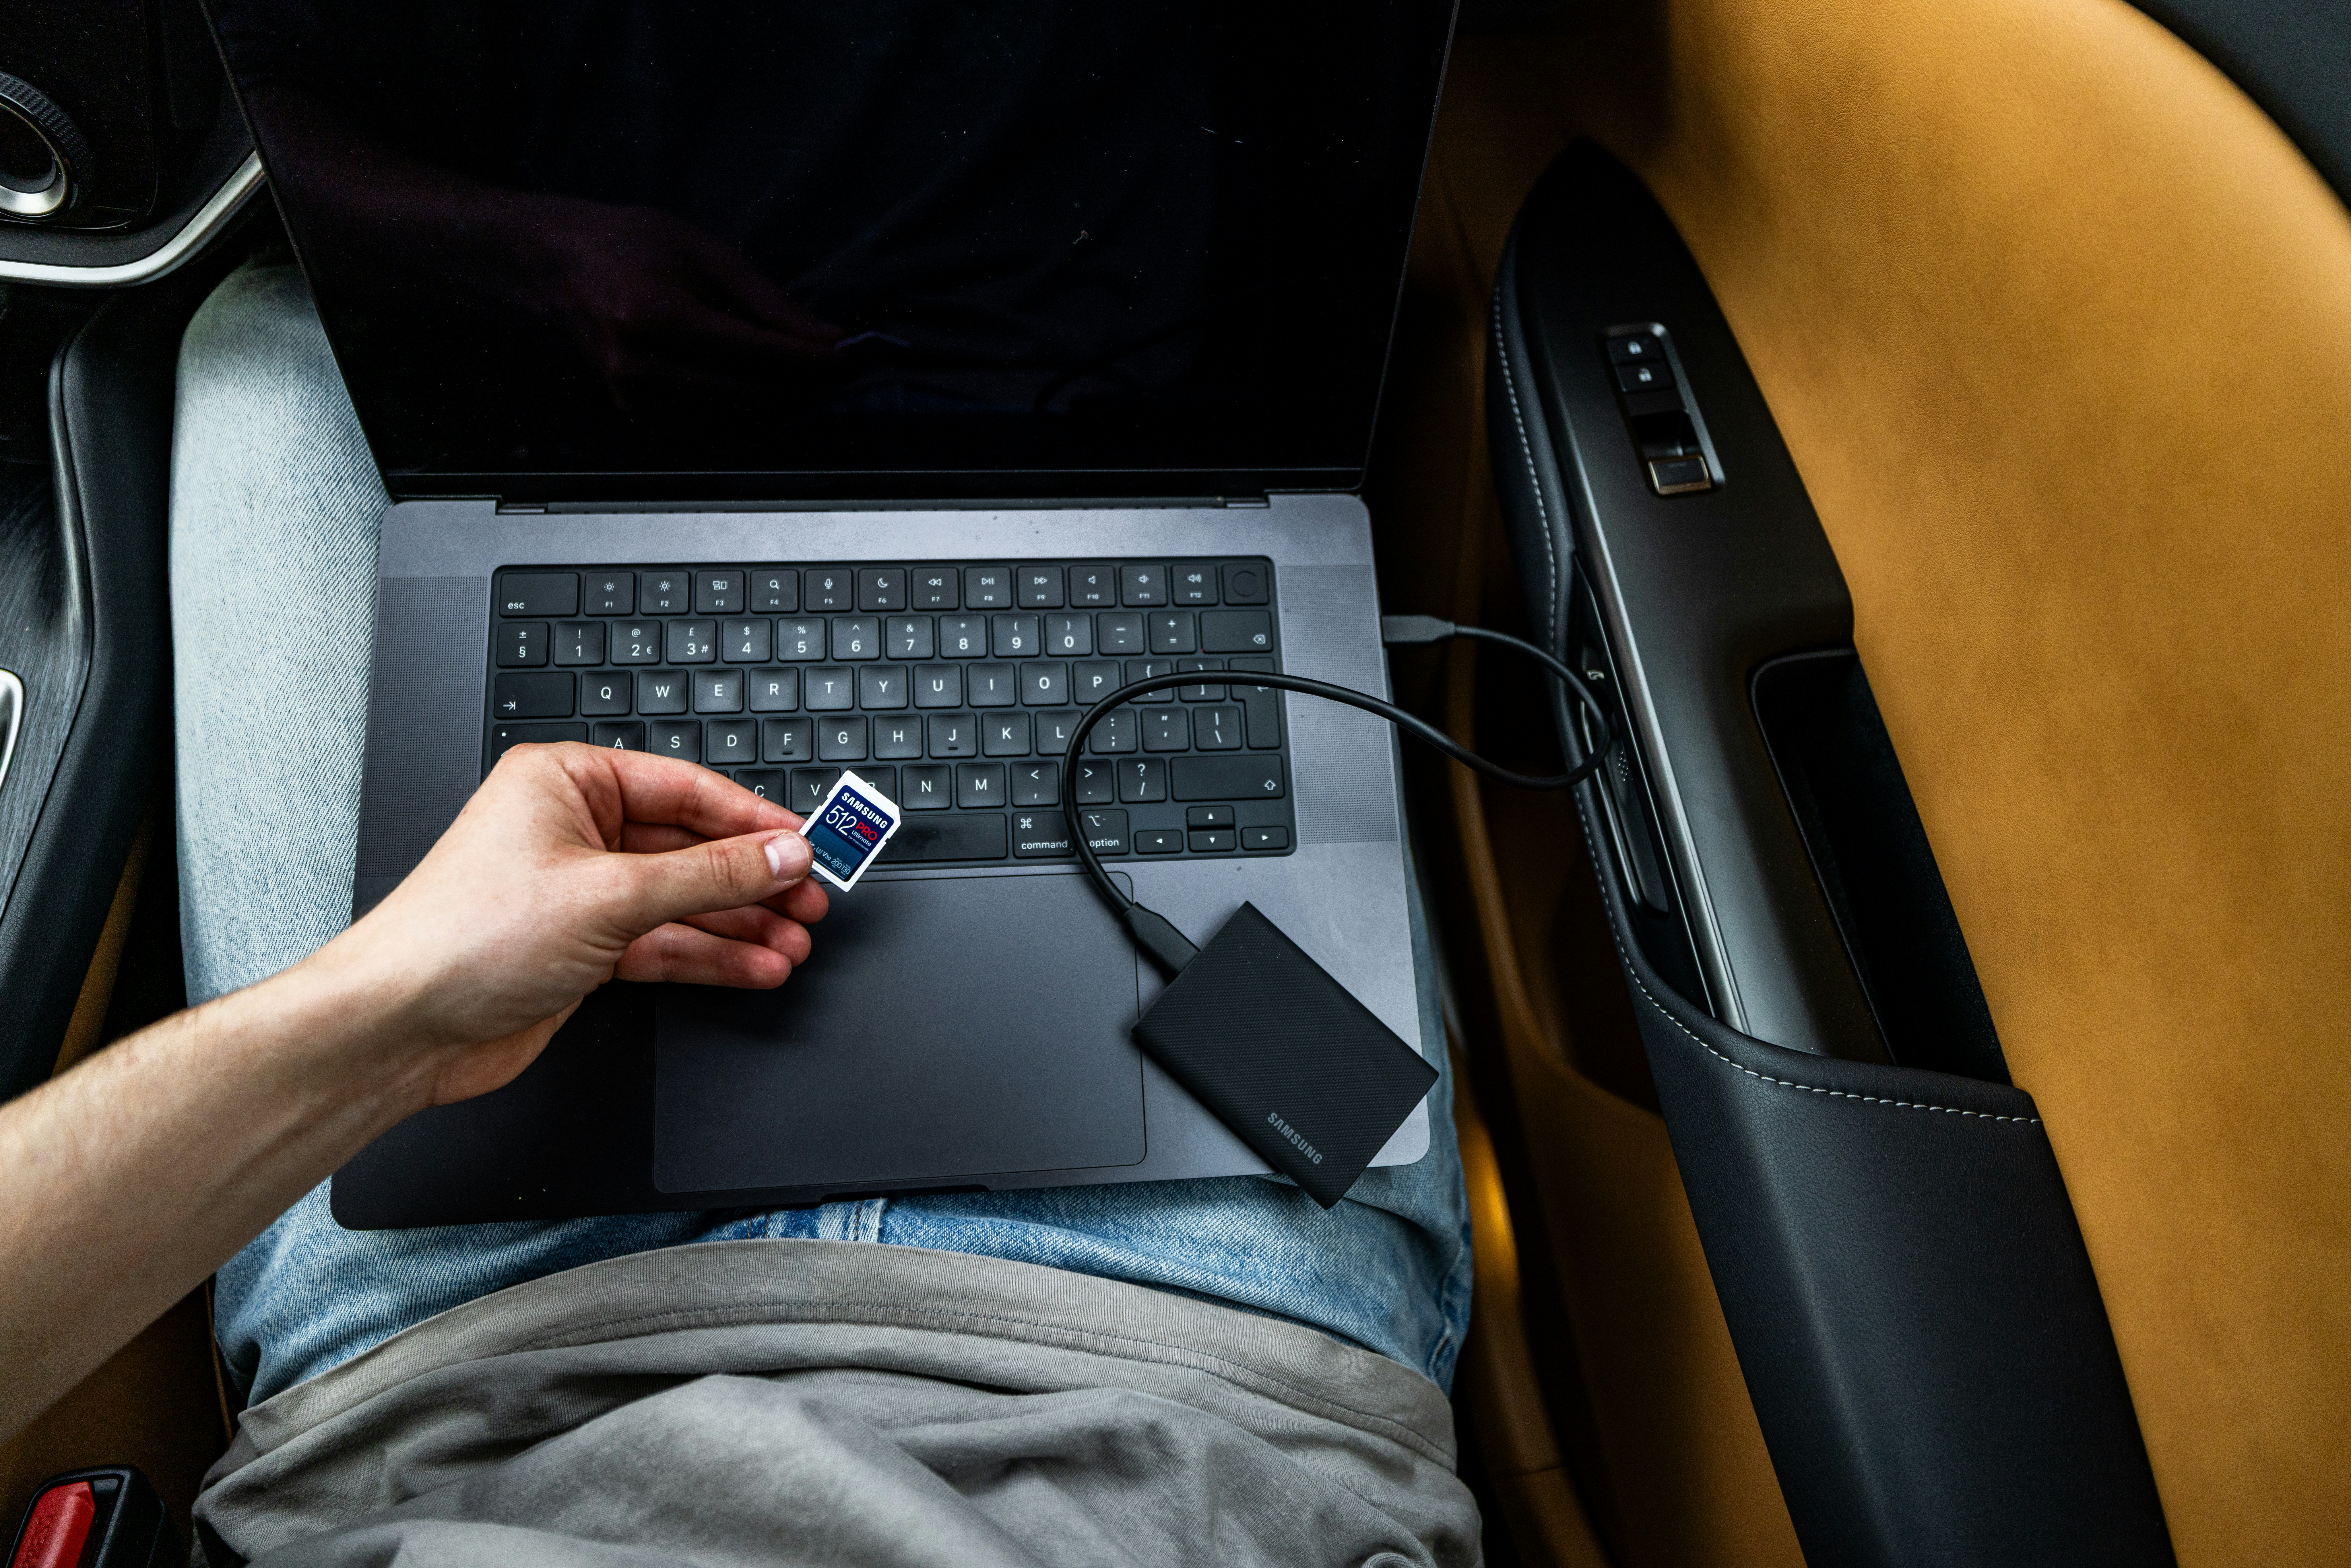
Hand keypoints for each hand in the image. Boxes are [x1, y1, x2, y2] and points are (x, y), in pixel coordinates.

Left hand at [316, 744, 828, 1108]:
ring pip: (684, 901)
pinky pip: (664, 942)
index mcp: (566, 783)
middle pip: (692, 848)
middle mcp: (574, 830)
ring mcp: (581, 891)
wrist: (401, 1025)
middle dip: (755, 880)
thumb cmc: (464, 937)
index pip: (686, 790)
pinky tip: (754, 964)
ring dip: (742, 924)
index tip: (806, 844)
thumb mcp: (610, 894)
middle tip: (812, 897)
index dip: (754, 821)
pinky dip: (710, 956)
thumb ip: (708, 875)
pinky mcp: (584, 947)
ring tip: (794, 940)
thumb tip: (778, 854)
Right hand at [509, 196, 848, 407]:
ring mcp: (633, 400)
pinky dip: (740, 414)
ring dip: (775, 405)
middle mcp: (641, 368)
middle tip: (832, 368)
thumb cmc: (629, 246)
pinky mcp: (634, 417)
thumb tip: (827, 337)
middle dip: (799, 388)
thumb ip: (769, 301)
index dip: (809, 360)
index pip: (755, 354)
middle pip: (748, 398)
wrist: (555, 266)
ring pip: (732, 422)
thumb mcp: (706, 253)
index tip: (847, 356)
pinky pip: (706, 429)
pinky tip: (755, 388)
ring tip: (798, 376)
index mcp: (657, 318)